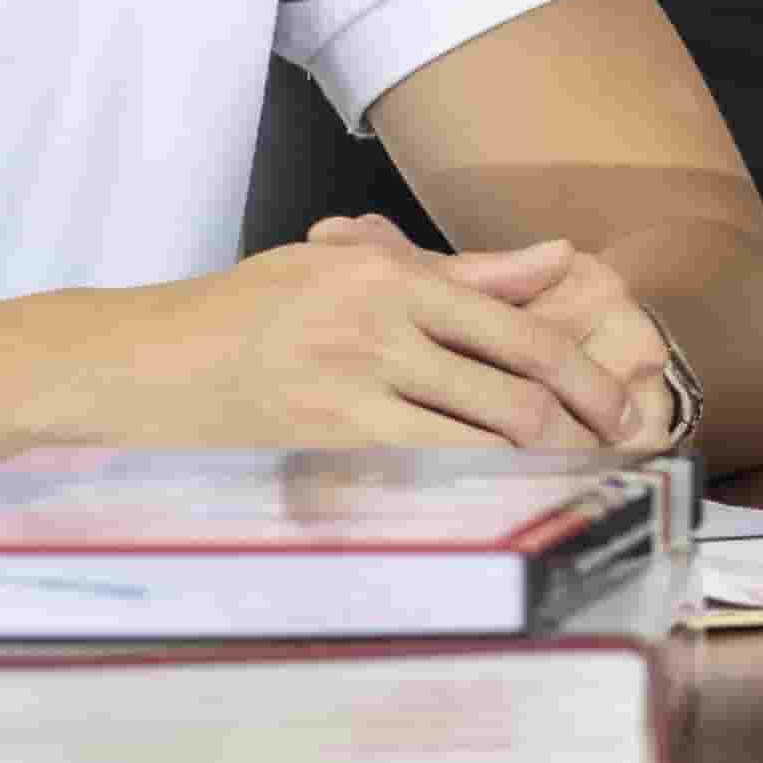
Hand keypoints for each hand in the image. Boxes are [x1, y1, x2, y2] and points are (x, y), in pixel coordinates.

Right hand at [54, 232, 656, 451]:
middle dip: (577, 434)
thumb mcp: (348, 266)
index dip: (585, 378)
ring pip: (476, 441)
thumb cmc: (248, 312)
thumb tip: (560, 260)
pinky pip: (418, 477)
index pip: (520, 332)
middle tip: (611, 458)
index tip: (620, 407)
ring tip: (570, 485)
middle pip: (515, 393)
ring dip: (535, 469)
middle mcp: (377, 327)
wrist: (142, 365)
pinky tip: (494, 503)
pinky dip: (468, 491)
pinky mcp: (321, 446)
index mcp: (391, 275)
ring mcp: (348, 391)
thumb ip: (461, 272)